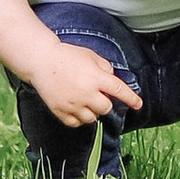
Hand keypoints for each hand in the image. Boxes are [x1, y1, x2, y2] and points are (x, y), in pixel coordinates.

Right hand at [25, 38, 144, 131]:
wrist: (41, 60)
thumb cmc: (67, 55)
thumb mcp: (91, 55)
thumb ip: (105, 68)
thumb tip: (112, 80)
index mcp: (96, 78)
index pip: (119, 91)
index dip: (131, 99)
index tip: (138, 104)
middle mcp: (86, 93)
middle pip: (106, 108)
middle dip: (105, 102)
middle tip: (96, 94)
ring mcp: (72, 104)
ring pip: (92, 119)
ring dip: (92, 111)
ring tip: (84, 100)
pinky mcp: (60, 111)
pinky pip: (76, 123)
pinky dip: (78, 118)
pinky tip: (75, 107)